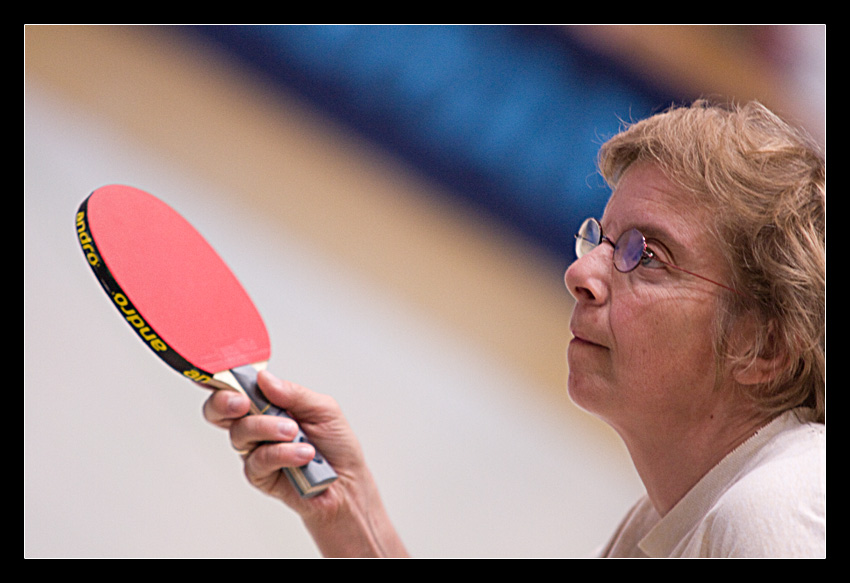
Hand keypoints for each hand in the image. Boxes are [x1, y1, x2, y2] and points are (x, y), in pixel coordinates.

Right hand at [203, 370, 406, 556]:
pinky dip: (282, 454)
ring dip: (269, 429)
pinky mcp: (259, 475)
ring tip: (296, 433)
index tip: (224, 375)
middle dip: (225, 402)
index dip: (221, 380)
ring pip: (240, 433)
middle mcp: (257, 426)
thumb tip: (264, 378)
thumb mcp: (322, 409)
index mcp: (269, 404)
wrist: (348, 481)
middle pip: (220, 411)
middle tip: (243, 402)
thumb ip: (293, 394)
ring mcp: (255, 450)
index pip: (236, 388)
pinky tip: (303, 454)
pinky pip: (259, 460)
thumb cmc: (336, 444)